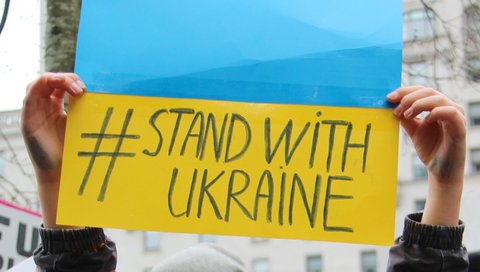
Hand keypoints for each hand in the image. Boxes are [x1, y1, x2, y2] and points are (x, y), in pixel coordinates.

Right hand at [22, 73, 84, 227]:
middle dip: (66, 78)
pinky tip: (57, 88)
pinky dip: (41, 87)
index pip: (60, 84)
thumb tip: (113, 97)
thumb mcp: (83, 125)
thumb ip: (89, 111)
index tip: (87, 89)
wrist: (65, 173)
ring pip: (38, 83)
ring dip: (56, 79)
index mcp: (56, 107)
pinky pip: (28, 97)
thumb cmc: (76, 150)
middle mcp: (43, 107)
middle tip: (82, 88)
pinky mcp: (27, 121)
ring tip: (73, 87)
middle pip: (49, 80)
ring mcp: (34, 113)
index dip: (72, 80)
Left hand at [387, 86, 465, 225]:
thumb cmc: (429, 149)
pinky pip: (451, 112)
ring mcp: (456, 116)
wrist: (439, 170)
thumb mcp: (413, 130)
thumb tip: (392, 105)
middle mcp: (448, 108)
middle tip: (396, 108)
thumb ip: (405, 118)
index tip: (389, 98)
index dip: (405, 91)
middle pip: (429, 91)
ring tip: (407, 115)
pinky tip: (425, 120)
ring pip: (439, 99)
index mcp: (437, 106)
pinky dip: (436, 112)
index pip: (422, 91)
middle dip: (409, 97)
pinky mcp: (460, 127)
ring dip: (419, 104)